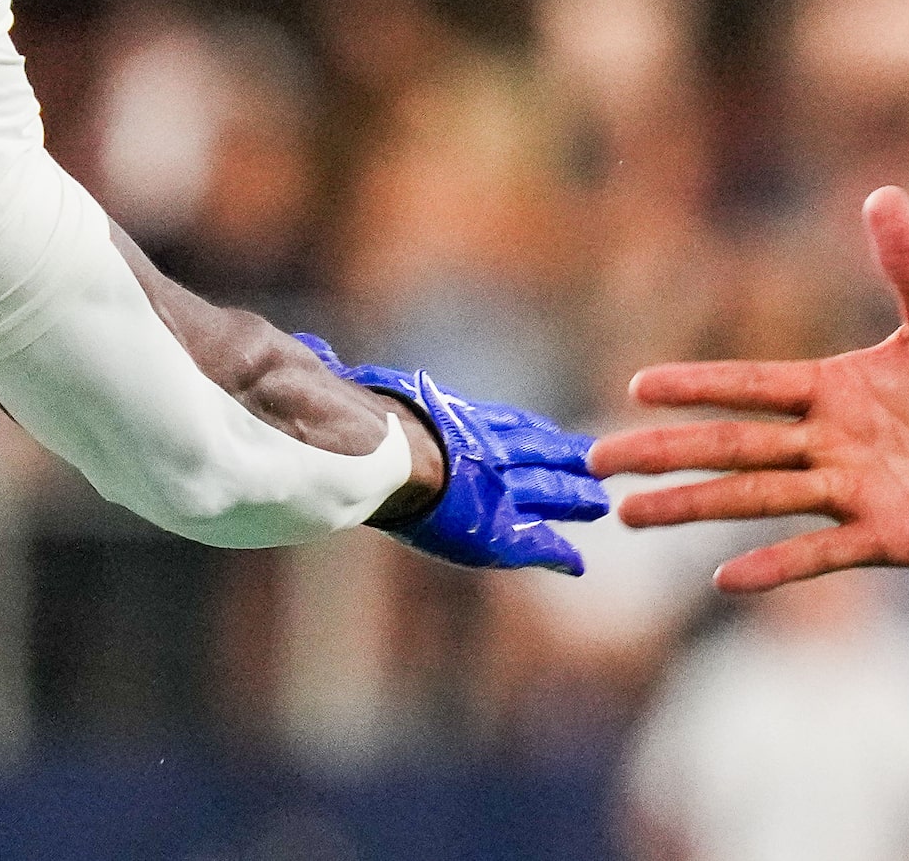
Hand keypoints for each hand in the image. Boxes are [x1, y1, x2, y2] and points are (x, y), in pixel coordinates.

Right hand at [297, 335, 609, 574]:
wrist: (369, 456)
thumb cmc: (347, 424)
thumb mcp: (338, 388)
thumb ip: (331, 372)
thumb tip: (309, 345)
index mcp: (448, 419)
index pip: (496, 422)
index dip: (521, 428)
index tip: (542, 431)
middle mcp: (480, 447)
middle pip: (532, 452)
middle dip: (561, 458)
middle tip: (595, 462)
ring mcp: (492, 485)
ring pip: (545, 489)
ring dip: (572, 496)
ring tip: (598, 502)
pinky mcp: (496, 525)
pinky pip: (533, 540)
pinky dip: (553, 551)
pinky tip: (575, 563)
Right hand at [587, 186, 908, 592]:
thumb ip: (908, 266)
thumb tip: (884, 194)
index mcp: (831, 389)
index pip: (750, 385)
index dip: (698, 386)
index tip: (640, 387)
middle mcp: (826, 442)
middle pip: (733, 445)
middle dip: (667, 452)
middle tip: (600, 461)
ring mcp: (848, 492)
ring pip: (757, 498)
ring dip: (695, 507)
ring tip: (633, 518)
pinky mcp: (883, 536)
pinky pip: (820, 553)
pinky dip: (775, 565)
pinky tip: (725, 578)